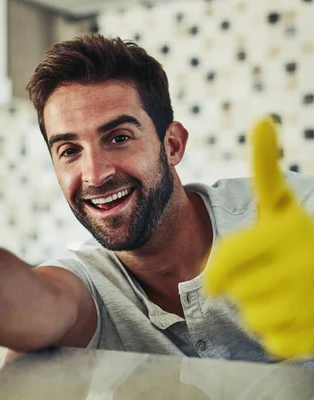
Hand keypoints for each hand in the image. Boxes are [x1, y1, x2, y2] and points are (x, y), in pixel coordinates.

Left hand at [205, 117, 313, 358]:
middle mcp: (302, 266)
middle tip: (265, 279)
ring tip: (281, 293)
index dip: (216, 274)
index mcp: (286, 232)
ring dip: (257, 310)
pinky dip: (276, 333)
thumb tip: (262, 121)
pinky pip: (272, 341)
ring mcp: (312, 301)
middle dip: (241, 288)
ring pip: (252, 318)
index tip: (213, 279)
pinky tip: (294, 316)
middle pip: (236, 293)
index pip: (225, 264)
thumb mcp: (282, 203)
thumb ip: (265, 168)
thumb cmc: (299, 237)